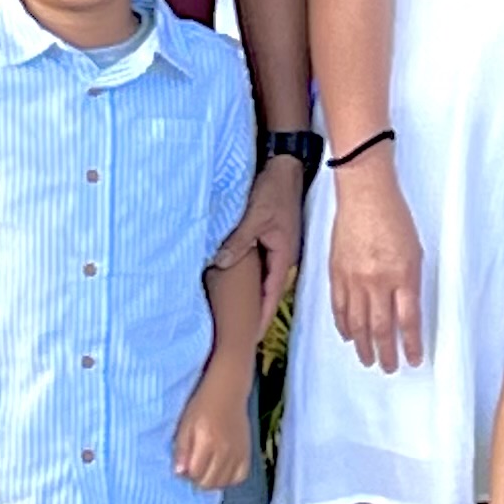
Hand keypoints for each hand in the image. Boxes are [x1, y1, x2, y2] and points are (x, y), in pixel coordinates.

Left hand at [172, 380, 249, 490]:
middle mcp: (225, 450)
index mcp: (207, 442)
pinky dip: (229, 479)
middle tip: (194, 468)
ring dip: (212, 481)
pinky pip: (240, 477)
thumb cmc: (201, 407)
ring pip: (224, 482)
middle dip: (197, 480)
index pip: (195, 473)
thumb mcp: (184, 425)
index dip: (186, 474)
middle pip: (209, 482)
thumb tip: (179, 473)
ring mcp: (238, 453)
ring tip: (206, 470)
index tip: (184, 466)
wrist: (227, 393)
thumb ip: (181, 450)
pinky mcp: (247, 453)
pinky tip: (221, 471)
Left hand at [224, 153, 307, 325]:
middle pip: (269, 289)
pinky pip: (261, 263)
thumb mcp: (254, 217)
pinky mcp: (272, 236)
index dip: (261, 316)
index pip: (271, 294)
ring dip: (253, 293)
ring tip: (237, 312)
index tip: (252, 337)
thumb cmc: (273, 190)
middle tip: (241, 331)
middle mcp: (283, 255)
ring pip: (264, 276)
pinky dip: (250, 275)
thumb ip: (238, 242)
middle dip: (257, 311)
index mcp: (283, 255)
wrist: (284, 166)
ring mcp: (279, 246)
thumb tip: (219, 264)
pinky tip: (237, 278)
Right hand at [326, 151, 427, 371]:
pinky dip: (344, 326)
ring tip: (369, 361)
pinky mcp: (336, 273)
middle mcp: (377, 282)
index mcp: (403, 276)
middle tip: (389, 368)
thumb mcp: (415, 252)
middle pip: (382, 328)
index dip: (412, 345)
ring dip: (364, 346)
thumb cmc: (395, 219)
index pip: (409, 321)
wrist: (365, 195)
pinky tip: (349, 337)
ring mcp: (354, 279)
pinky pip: (339, 307)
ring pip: (358, 323)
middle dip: (386, 353)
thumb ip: (410, 283)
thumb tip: (406, 311)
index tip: (414, 360)